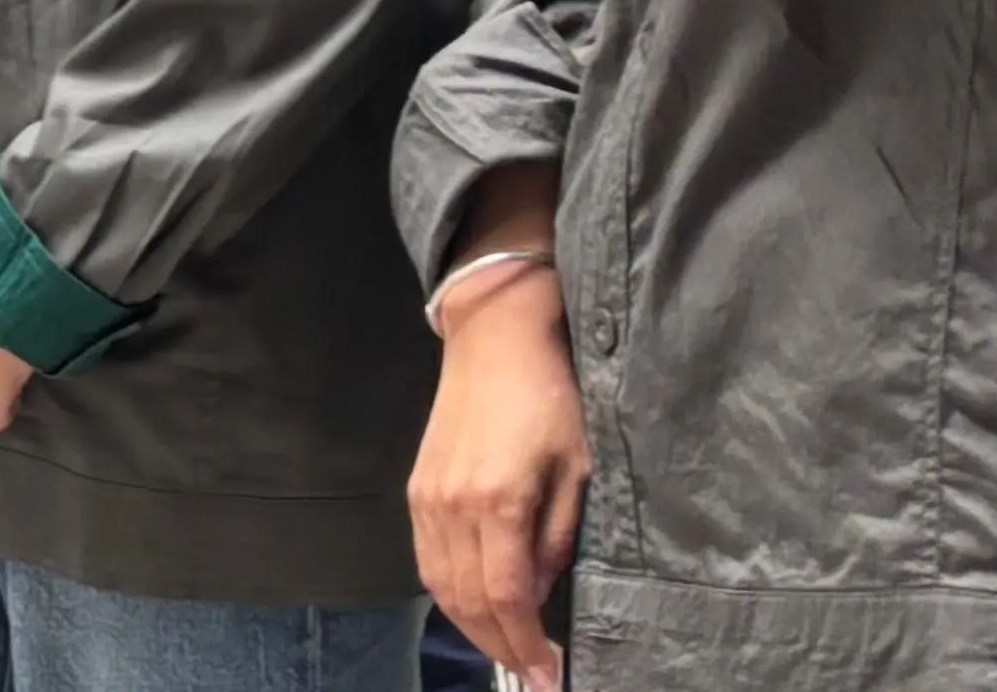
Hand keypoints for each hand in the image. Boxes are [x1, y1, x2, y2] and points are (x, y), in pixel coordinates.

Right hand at [415, 216, 583, 686]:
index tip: (551, 676)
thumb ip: (558, 535)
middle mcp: (452, 506)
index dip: (527, 646)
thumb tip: (542, 590)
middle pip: (466, 601)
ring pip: (439, 585)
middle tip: (534, 674)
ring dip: (472, 627)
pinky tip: (475, 606)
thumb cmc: (552, 397)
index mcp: (498, 501)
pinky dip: (449, 594)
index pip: (505, 597)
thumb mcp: (579, 467)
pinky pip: (427, 559)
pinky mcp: (418, 488)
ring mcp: (427, 497)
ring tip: (508, 650)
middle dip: (501, 647)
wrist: (495, 339)